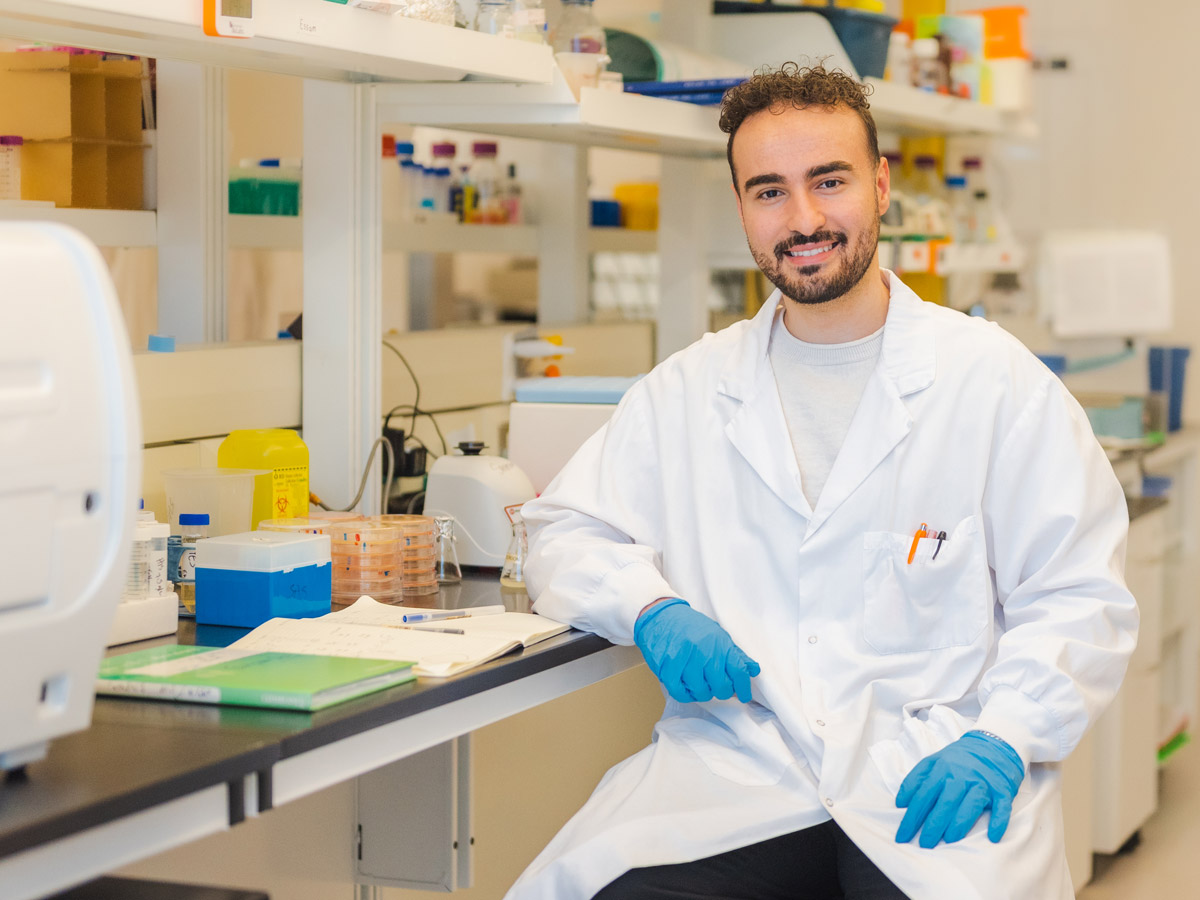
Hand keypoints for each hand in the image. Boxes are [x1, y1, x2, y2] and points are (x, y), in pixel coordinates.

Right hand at [633, 598, 759, 703]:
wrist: (660, 615)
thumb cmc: (690, 626)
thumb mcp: (717, 634)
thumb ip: (735, 654)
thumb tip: (754, 670)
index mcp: (719, 642)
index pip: (739, 671)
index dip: (743, 688)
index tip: (743, 695)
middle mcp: (704, 651)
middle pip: (721, 686)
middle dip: (721, 691)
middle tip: (717, 686)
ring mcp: (684, 660)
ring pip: (701, 692)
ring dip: (702, 692)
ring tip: (700, 684)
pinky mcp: (667, 667)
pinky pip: (680, 692)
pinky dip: (685, 694)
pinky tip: (687, 687)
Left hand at [895, 731, 1023, 848]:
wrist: (994, 743)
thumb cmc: (959, 759)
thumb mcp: (934, 761)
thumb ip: (916, 779)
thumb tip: (900, 802)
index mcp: (941, 769)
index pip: (922, 796)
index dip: (911, 817)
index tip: (902, 836)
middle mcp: (961, 776)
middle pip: (945, 803)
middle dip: (933, 825)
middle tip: (924, 844)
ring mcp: (983, 782)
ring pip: (970, 805)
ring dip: (960, 823)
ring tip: (949, 839)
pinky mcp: (1002, 790)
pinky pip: (1001, 808)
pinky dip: (998, 822)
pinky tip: (992, 837)